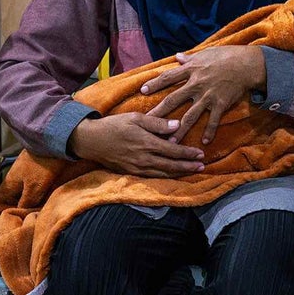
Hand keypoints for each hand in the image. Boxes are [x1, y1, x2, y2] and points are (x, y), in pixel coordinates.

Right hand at [68, 114, 204, 177]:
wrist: (91, 140)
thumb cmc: (114, 125)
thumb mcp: (135, 118)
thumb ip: (157, 123)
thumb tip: (177, 125)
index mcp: (146, 143)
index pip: (173, 151)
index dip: (188, 154)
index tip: (200, 154)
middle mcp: (144, 158)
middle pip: (171, 165)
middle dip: (188, 166)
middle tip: (202, 166)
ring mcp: (137, 168)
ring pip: (163, 174)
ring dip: (179, 173)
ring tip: (192, 172)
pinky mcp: (132, 173)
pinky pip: (153, 177)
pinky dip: (165, 177)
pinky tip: (172, 175)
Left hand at [142, 46, 265, 143]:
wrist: (246, 64)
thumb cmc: (225, 56)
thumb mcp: (205, 54)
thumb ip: (190, 58)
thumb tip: (177, 57)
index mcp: (191, 70)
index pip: (168, 77)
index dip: (155, 84)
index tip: (142, 91)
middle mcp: (196, 84)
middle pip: (173, 100)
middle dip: (159, 112)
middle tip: (147, 123)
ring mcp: (208, 96)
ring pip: (190, 116)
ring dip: (180, 130)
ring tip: (171, 143)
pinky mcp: (220, 104)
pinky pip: (213, 121)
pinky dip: (209, 131)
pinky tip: (204, 142)